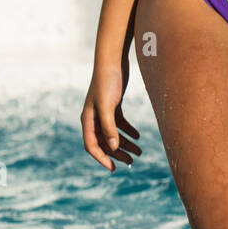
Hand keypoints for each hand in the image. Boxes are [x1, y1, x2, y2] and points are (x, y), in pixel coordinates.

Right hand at [81, 49, 140, 170]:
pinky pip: (120, 123)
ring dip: (126, 143)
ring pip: (114, 134)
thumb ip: (109, 127)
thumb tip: (114, 147)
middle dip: (118, 153)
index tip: (113, 168)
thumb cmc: (107, 82)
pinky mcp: (114, 105)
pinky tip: (138, 136)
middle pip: (104, 142)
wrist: (113, 60)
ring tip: (139, 152)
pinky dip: (129, 131)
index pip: (91, 145)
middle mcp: (94, 117)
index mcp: (88, 120)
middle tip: (131, 162)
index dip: (101, 158)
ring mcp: (104, 111)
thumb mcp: (107, 105)